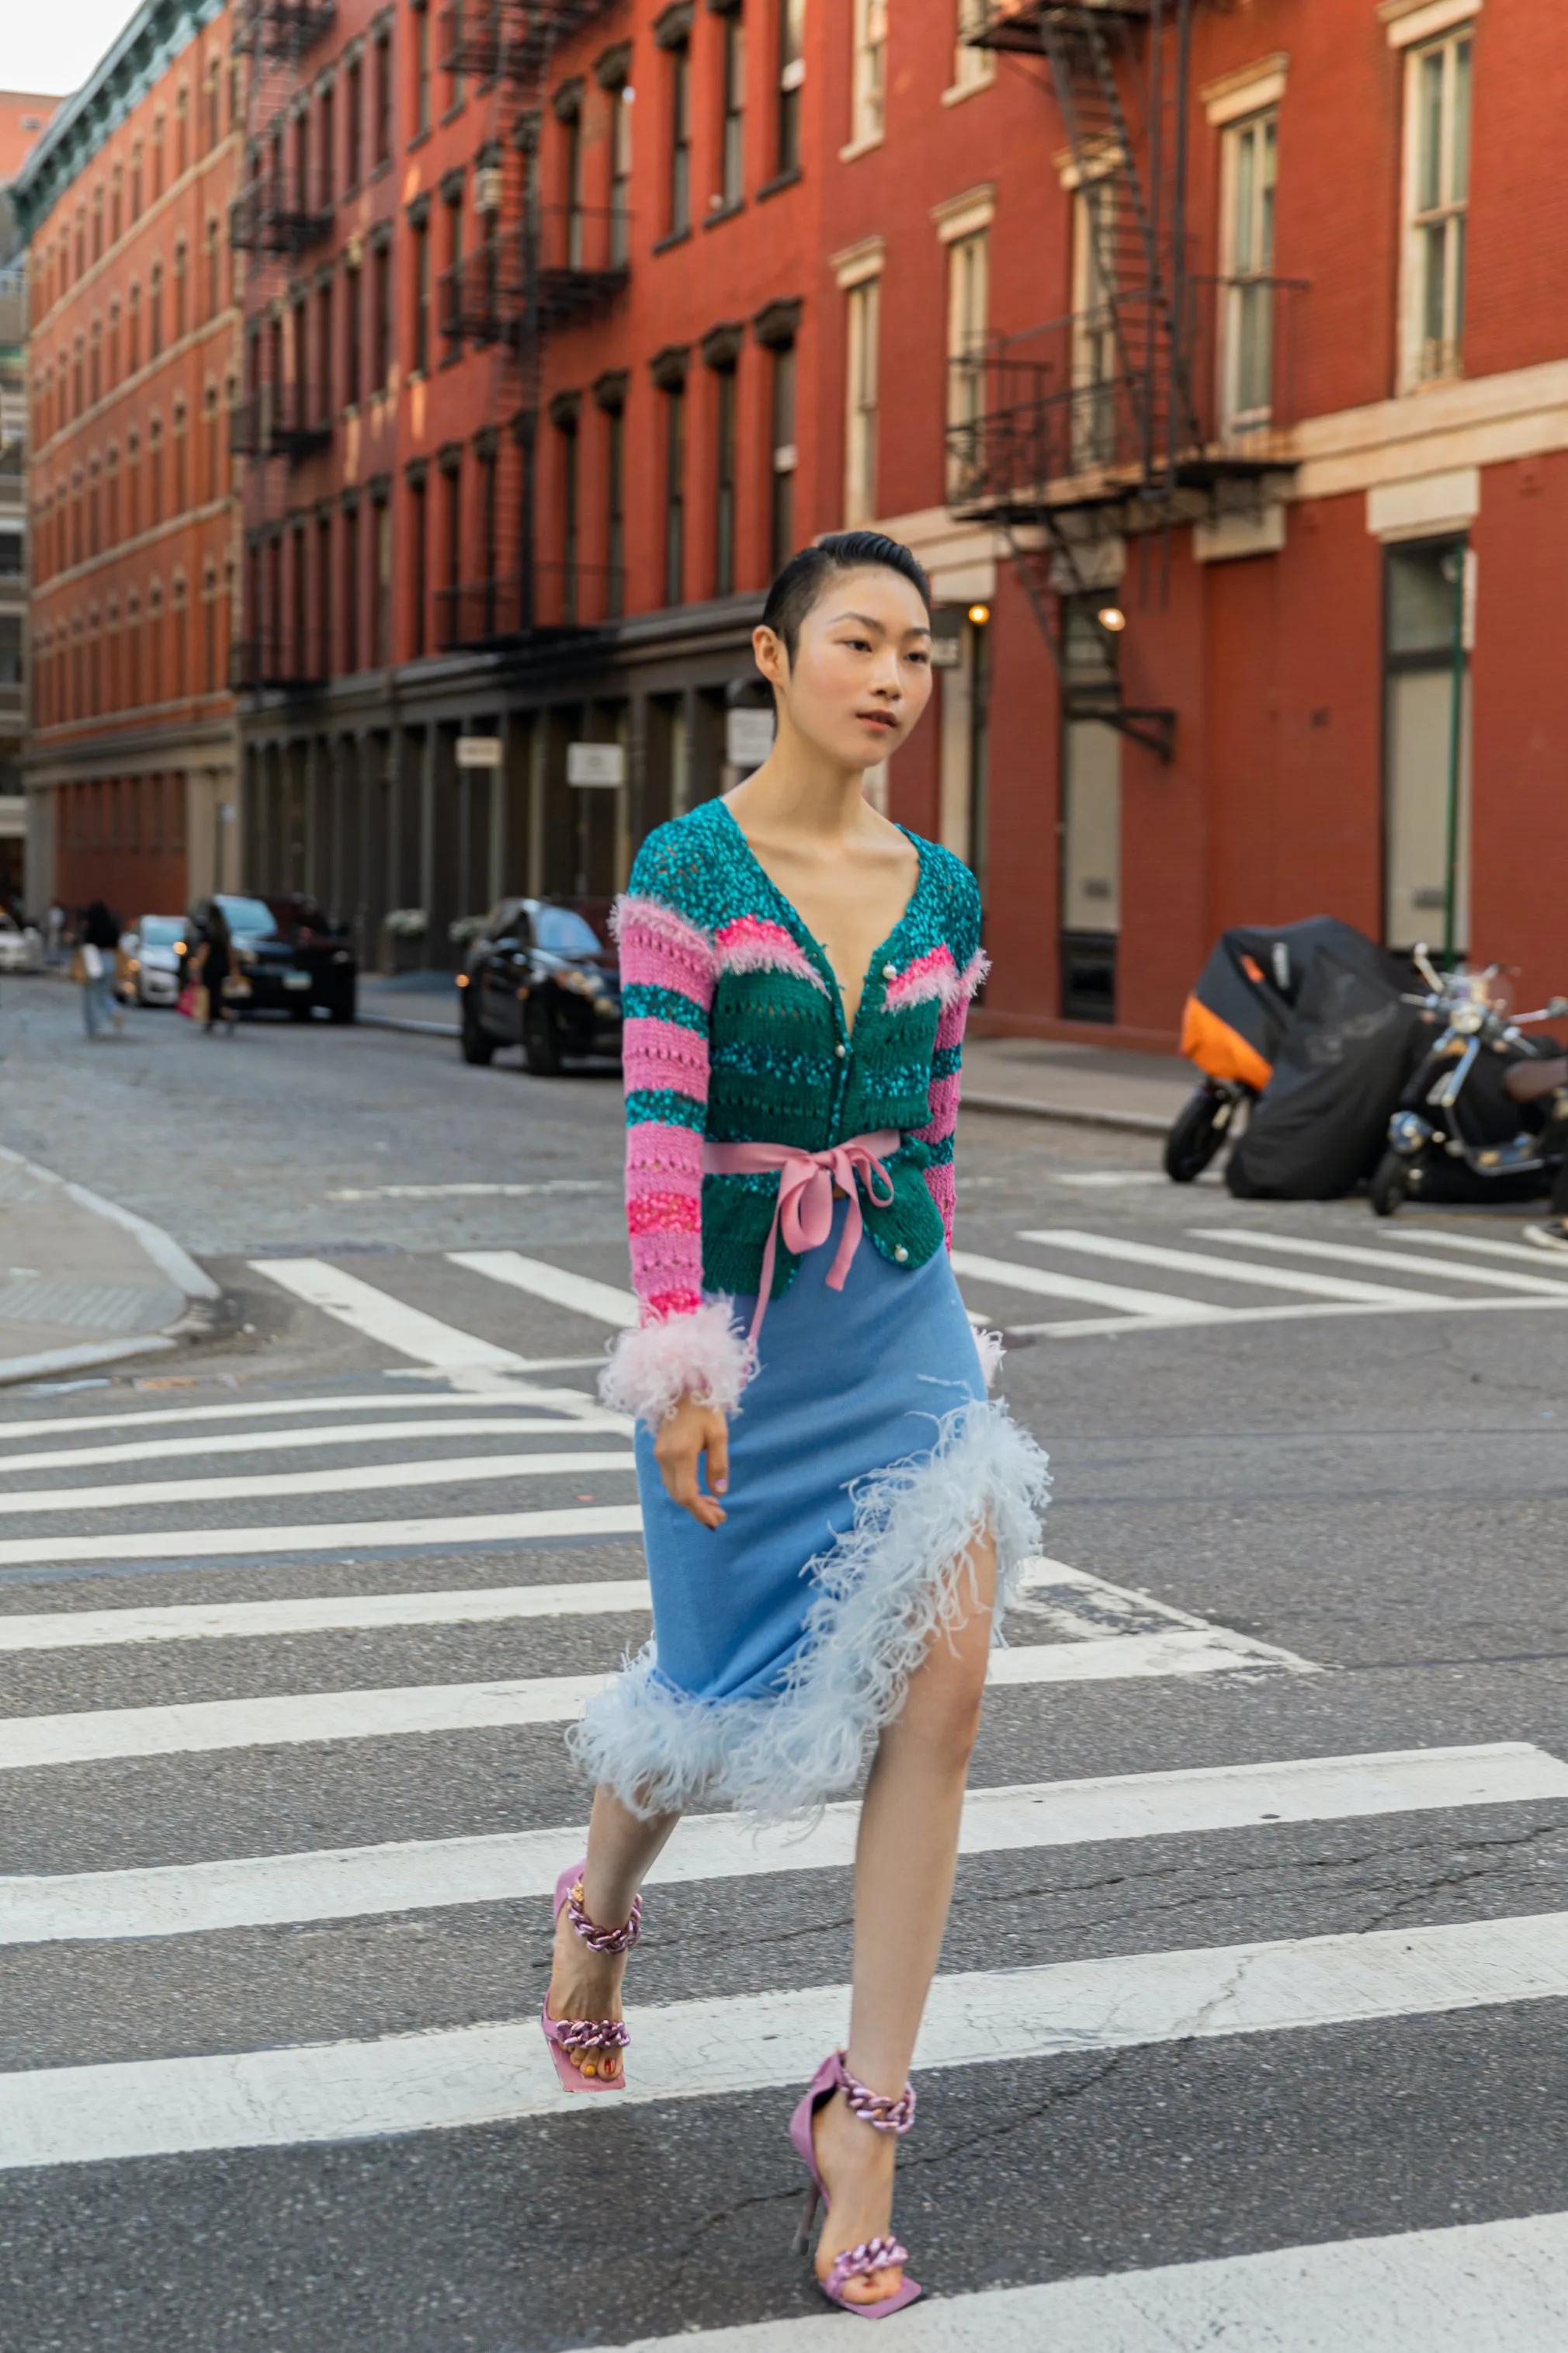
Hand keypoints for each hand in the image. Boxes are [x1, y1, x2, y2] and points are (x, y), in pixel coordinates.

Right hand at [654, 1393, 729, 1528]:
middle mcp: (665, 1457)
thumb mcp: (719, 1434)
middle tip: (720, 1517)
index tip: (716, 1521)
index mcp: (681, 1454)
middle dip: (698, 1510)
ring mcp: (659, 1454)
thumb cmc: (705, 1406)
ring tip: (714, 1507)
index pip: (687, 1494)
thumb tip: (720, 1492)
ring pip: (672, 1488)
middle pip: (677, 1495)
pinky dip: (684, 1490)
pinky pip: (670, 1479)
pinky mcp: (659, 1450)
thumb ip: (719, 1464)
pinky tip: (700, 1491)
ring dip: (692, 1502)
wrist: (682, 1384)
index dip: (700, 1512)